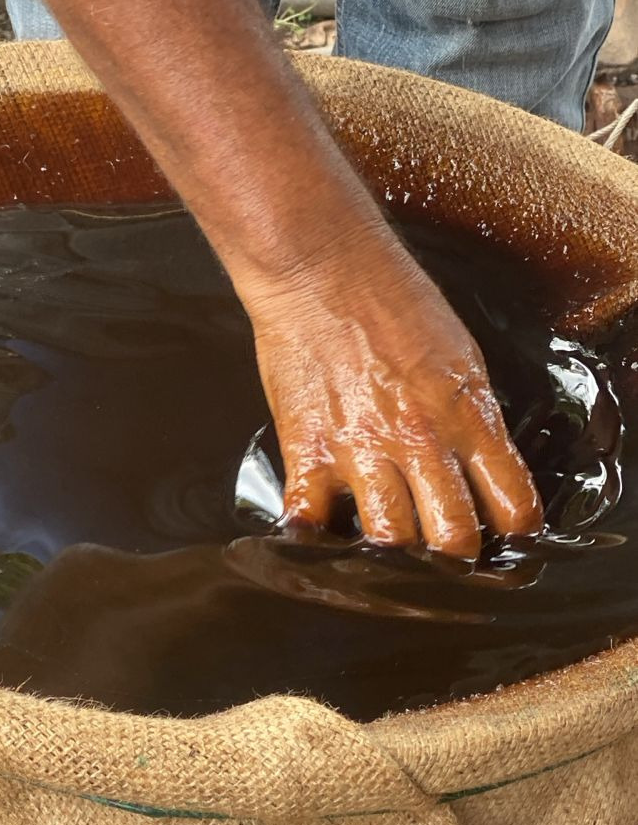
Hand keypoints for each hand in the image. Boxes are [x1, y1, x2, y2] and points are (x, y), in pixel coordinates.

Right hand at [243, 234, 543, 557]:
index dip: (514, 531)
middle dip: (454, 558)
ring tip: (389, 554)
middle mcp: (420, 440)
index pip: (512, 500)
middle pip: (452, 537)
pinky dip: (314, 540)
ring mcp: (363, 452)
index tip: (506, 539)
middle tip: (446, 558)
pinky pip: (310, 521)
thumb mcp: (459, 352)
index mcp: (466, 414)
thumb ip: (471, 413)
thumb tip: (480, 461)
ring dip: (391, 555)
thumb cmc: (389, 296)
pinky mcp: (309, 452)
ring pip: (389, 541)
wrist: (322, 265)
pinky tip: (321, 539)